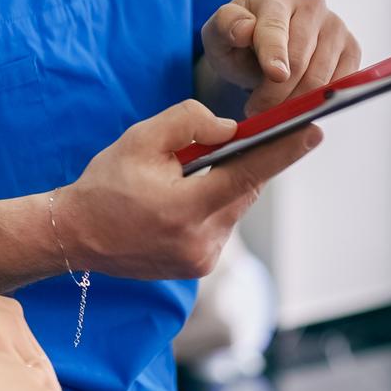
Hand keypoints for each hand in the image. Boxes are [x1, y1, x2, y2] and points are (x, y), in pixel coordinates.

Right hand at [57, 100, 323, 280]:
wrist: (75, 235)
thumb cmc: (106, 184)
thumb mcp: (141, 139)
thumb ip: (188, 124)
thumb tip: (230, 128)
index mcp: (184, 210)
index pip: (247, 175)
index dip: (284, 152)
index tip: (315, 131)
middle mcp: (201, 242)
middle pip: (244, 190)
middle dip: (250, 161)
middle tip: (256, 134)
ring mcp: (202, 259)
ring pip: (234, 207)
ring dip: (227, 183)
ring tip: (197, 169)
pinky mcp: (199, 267)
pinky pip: (222, 224)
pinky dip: (215, 203)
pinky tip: (189, 194)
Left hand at [201, 0, 362, 116]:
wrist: (260, 50)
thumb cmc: (238, 42)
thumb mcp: (218, 34)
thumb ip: (225, 27)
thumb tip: (244, 29)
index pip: (276, 28)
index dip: (275, 53)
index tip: (275, 75)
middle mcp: (312, 3)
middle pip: (300, 58)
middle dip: (276, 93)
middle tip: (255, 111)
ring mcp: (336, 25)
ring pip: (321, 76)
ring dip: (294, 102)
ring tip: (271, 111)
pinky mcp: (351, 48)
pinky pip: (340, 83)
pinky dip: (318, 102)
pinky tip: (297, 104)